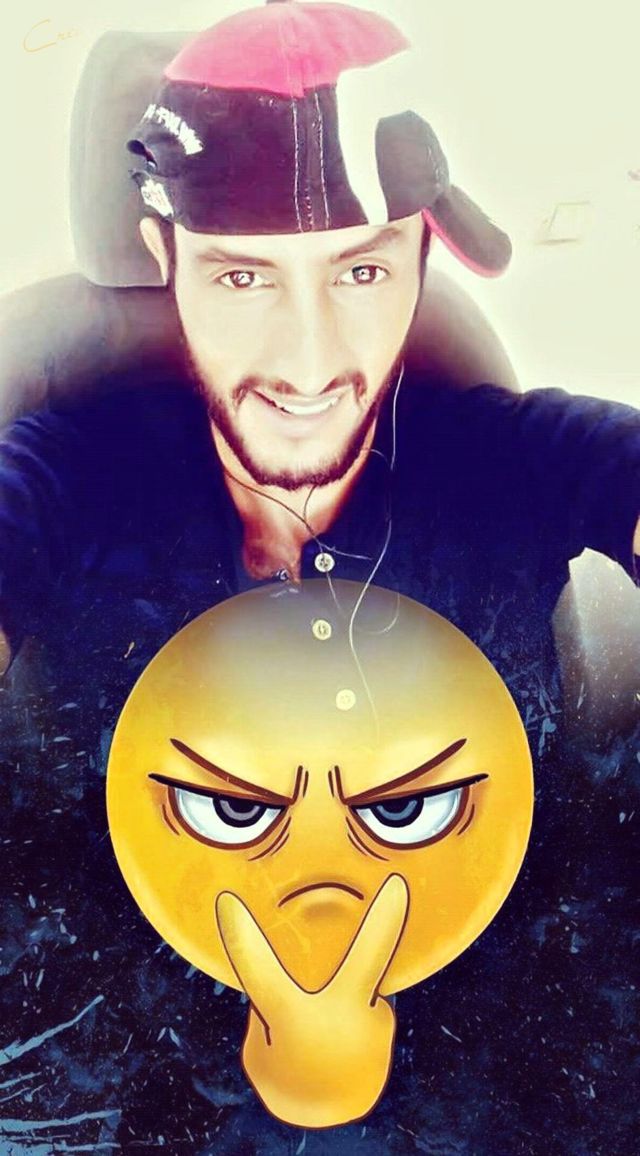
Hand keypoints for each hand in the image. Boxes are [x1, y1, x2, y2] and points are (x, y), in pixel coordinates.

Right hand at [215, 874, 408, 1128]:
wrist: (329, 1126)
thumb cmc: (286, 1082)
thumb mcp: (262, 1048)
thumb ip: (269, 1007)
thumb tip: (280, 976)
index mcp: (293, 1019)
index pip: (258, 970)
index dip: (241, 935)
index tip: (227, 903)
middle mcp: (341, 1017)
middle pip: (367, 957)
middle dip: (384, 922)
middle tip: (398, 888)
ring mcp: (371, 1023)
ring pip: (353, 980)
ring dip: (343, 993)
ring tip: (326, 1029)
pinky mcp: (385, 1027)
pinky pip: (364, 1001)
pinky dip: (354, 1010)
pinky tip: (344, 1034)